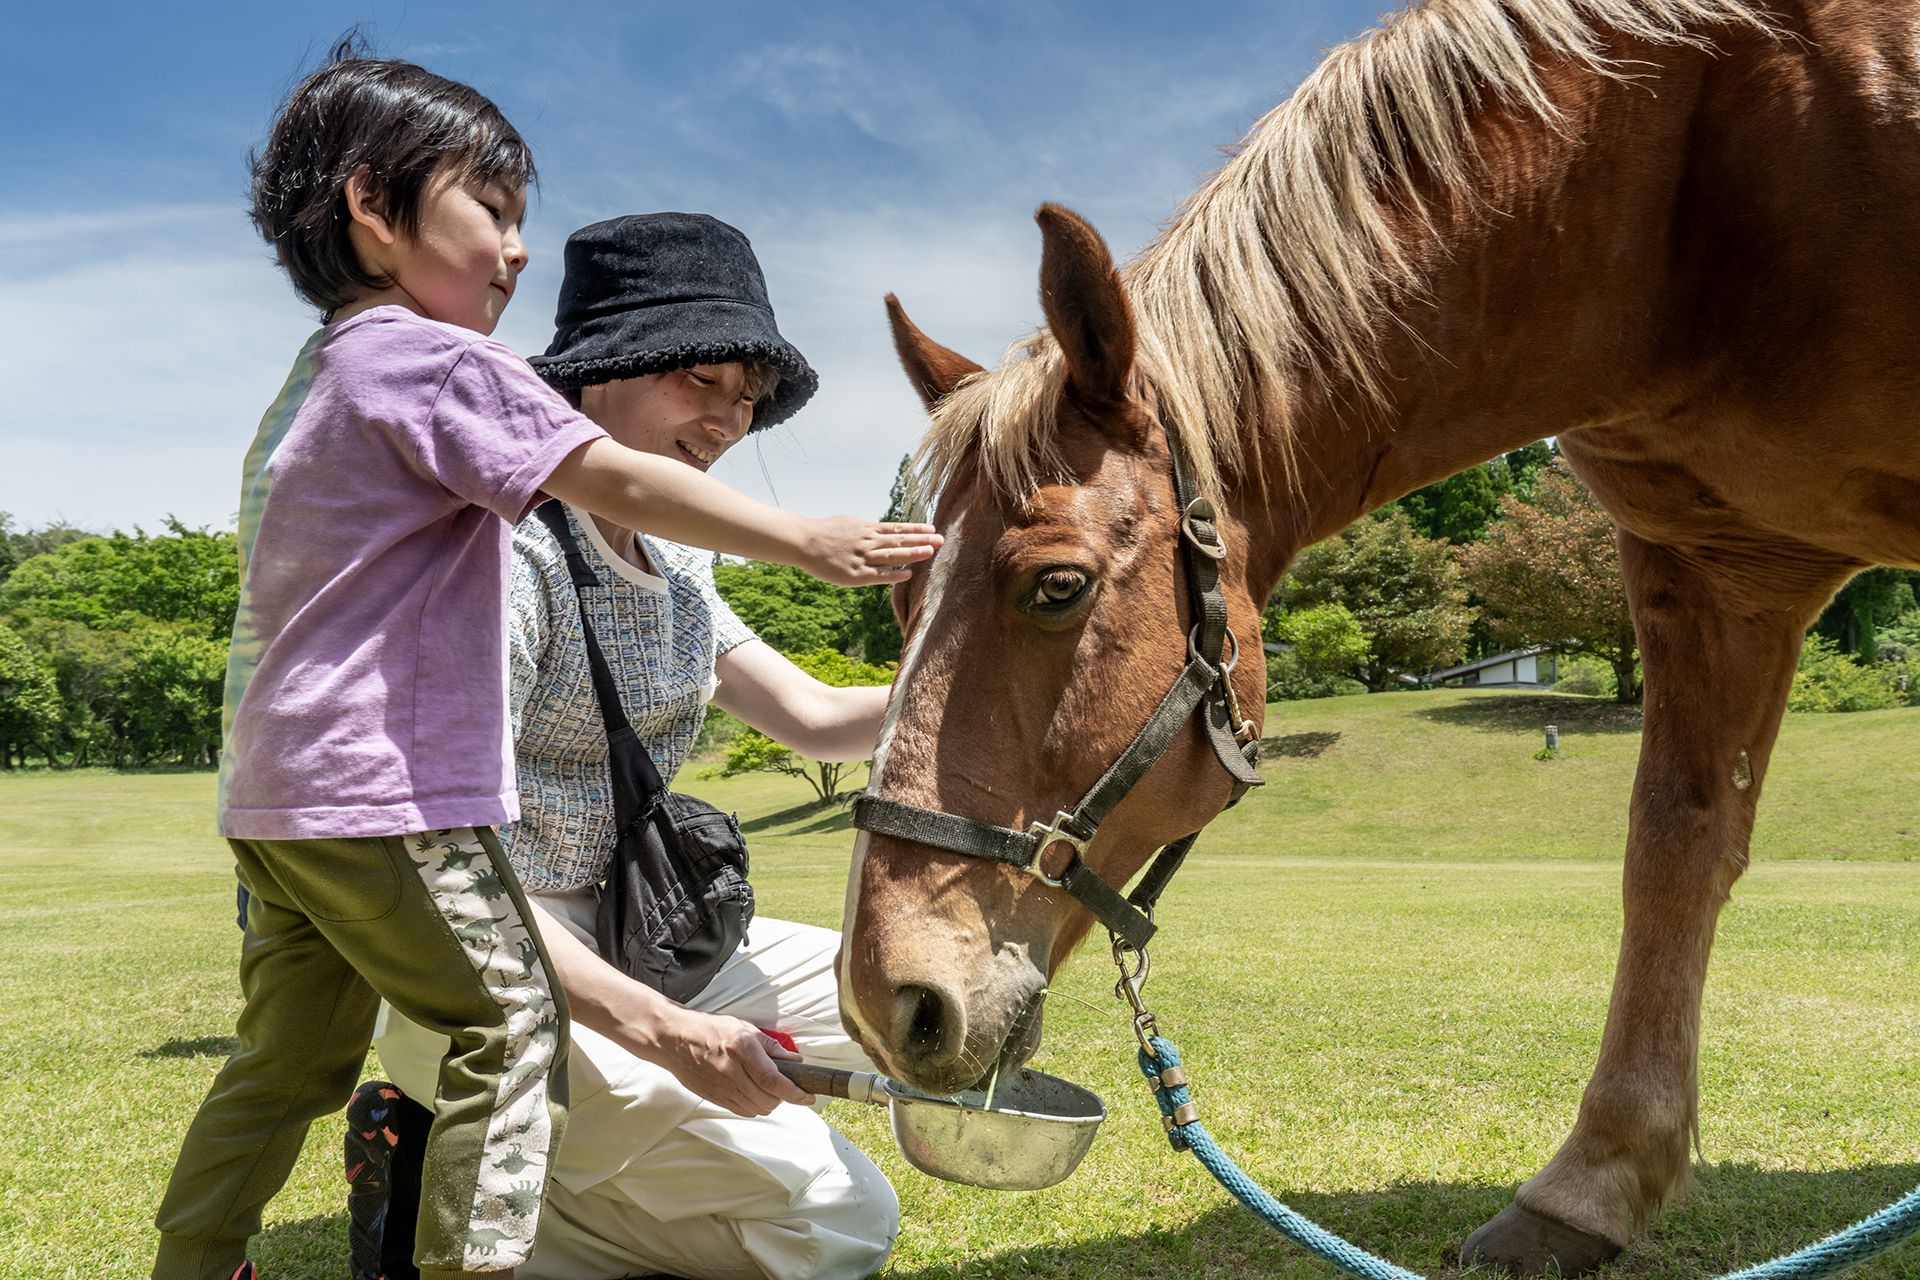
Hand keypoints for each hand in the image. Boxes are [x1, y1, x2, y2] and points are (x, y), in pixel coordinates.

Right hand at [655, 1008, 814, 1116]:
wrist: (673, 1039)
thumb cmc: (709, 1029)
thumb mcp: (743, 1027)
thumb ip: (770, 1045)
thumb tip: (794, 1061)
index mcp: (741, 1048)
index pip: (774, 1079)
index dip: (794, 1092)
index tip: (808, 1097)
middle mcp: (731, 1070)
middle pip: (768, 1099)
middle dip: (783, 1097)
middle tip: (785, 1086)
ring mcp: (721, 1086)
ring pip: (757, 1108)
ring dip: (768, 1102)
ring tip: (767, 1088)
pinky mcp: (713, 1097)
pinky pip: (742, 1111)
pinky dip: (753, 1106)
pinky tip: (752, 1093)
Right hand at [799, 517, 941, 585]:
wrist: (803, 542)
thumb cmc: (824, 532)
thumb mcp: (848, 522)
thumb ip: (866, 528)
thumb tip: (881, 529)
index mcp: (866, 529)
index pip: (896, 528)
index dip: (915, 529)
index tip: (932, 528)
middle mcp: (867, 541)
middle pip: (899, 540)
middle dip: (921, 540)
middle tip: (941, 540)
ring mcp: (862, 557)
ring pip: (892, 555)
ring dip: (912, 553)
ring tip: (931, 552)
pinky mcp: (855, 574)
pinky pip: (878, 575)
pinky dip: (893, 574)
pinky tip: (908, 574)